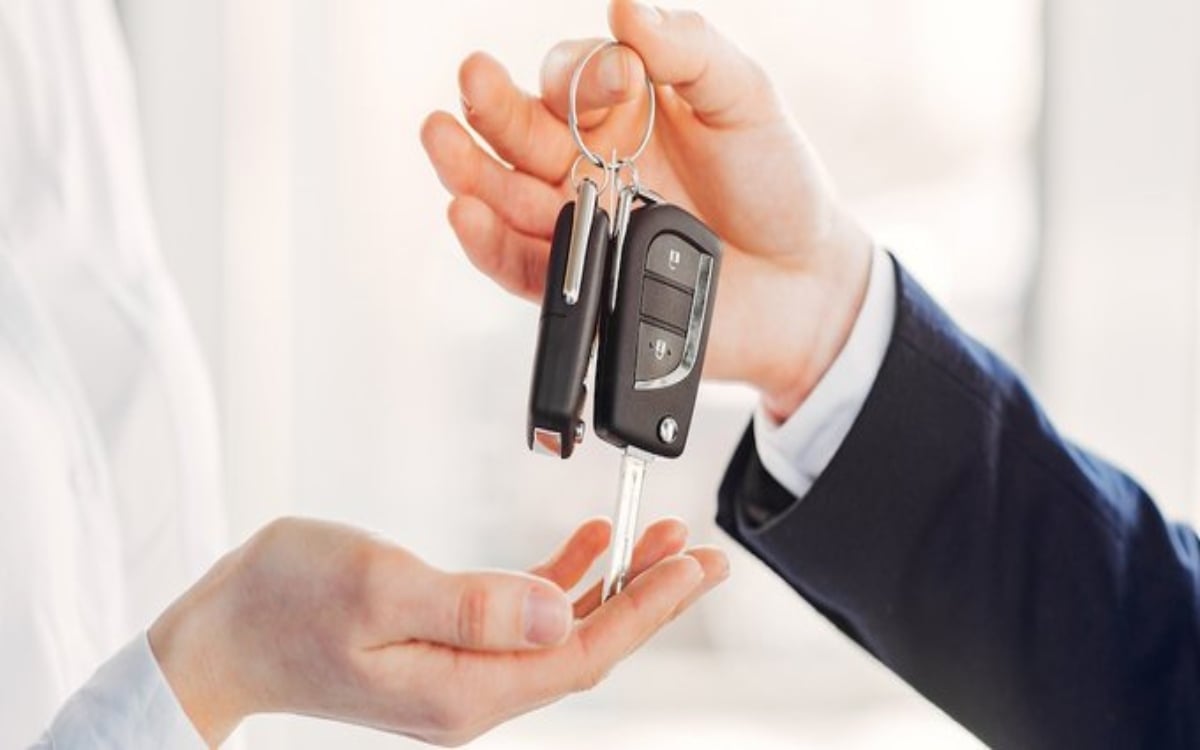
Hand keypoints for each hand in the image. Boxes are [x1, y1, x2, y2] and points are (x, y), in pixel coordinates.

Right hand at [149, 516, 725, 745]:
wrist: (220, 633)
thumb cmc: (283, 603)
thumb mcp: (378, 589)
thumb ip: (475, 606)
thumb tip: (559, 612)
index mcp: (463, 689)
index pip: (581, 653)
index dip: (647, 610)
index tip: (695, 569)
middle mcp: (471, 693)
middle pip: (584, 647)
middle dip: (649, 600)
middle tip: (703, 556)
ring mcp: (460, 673)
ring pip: (560, 632)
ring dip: (612, 587)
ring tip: (658, 542)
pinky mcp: (445, 647)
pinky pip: (523, 619)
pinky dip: (560, 582)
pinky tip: (584, 549)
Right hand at [421, 0, 873, 421]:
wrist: (805, 284)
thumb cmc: (779, 184)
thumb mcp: (746, 99)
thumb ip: (689, 50)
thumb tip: (626, 6)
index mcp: (622, 110)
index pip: (571, 78)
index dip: (581, 74)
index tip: (620, 80)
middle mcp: (589, 164)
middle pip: (520, 132)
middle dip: (492, 107)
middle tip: (474, 82)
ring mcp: (581, 225)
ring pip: (507, 196)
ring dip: (471, 169)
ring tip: (442, 139)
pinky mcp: (580, 287)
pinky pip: (522, 266)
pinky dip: (488, 243)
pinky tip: (466, 211)